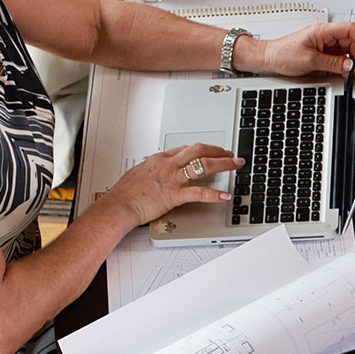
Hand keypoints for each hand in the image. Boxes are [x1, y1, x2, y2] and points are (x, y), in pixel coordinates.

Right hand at [103, 142, 239, 226]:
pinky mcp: (174, 194)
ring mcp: (172, 178)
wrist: (118, 204)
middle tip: (231, 154)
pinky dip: (215, 194)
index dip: (203, 148)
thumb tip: (151, 163)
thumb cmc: (125, 192)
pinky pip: (199, 193)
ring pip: (203, 164)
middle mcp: (168, 165)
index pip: (186, 148)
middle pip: (198, 150)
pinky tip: (225, 195)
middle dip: (218, 150)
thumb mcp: (138, 173)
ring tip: (236, 164)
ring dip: (223, 163)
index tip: (213, 150)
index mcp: (160, 160)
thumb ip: (149, 168)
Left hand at [238, 21, 354, 78]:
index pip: (348, 29)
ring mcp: (324, 43)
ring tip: (351, 68)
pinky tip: (342, 69)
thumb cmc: (284, 54)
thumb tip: (349, 65)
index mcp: (322, 30)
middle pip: (349, 38)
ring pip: (345, 48)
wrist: (270, 59)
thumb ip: (333, 63)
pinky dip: (343, 62)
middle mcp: (324, 35)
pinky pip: (338, 55)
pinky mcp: (322, 52)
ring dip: (350, 58)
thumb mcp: (311, 61)